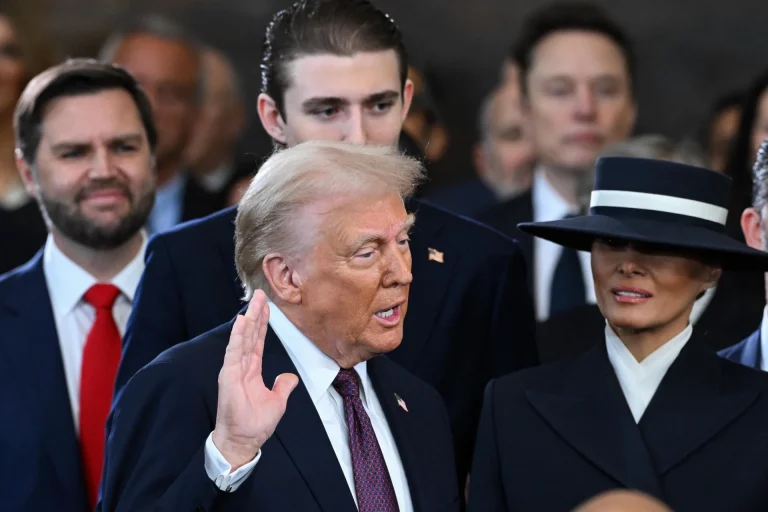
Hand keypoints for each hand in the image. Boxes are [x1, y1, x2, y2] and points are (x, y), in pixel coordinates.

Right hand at [212, 290, 298, 468]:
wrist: (243, 441)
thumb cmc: (255, 424)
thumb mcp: (277, 402)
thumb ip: (283, 386)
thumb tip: (289, 377)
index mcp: (252, 370)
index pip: (258, 341)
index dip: (263, 323)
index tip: (266, 306)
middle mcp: (242, 366)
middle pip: (250, 335)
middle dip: (256, 314)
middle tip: (260, 294)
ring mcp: (234, 369)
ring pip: (243, 338)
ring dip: (248, 319)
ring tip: (254, 302)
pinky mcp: (229, 376)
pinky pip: (234, 352)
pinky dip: (238, 336)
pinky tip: (242, 321)